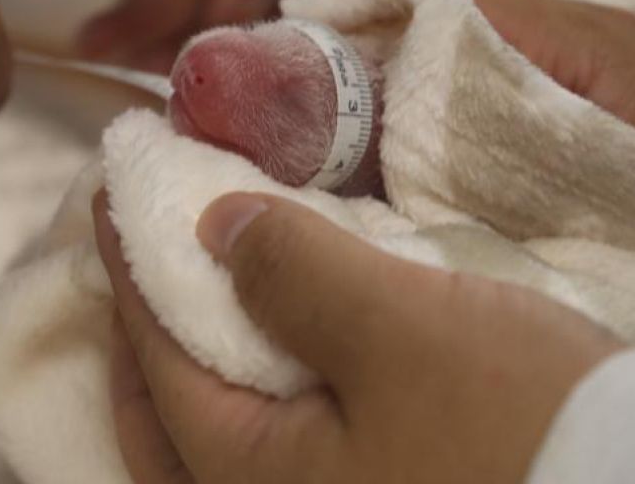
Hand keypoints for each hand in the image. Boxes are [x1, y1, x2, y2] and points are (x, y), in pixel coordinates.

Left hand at [96, 191, 620, 483]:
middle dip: (148, 321)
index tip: (116, 180)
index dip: (128, 259)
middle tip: (146, 238)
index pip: (152, 356)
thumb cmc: (518, 422)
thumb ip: (292, 273)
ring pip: (230, 429)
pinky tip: (295, 326)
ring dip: (211, 347)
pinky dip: (275, 373)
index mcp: (248, 481)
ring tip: (211, 269)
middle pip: (169, 414)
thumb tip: (213, 226)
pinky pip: (291, 437)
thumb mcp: (398, 329)